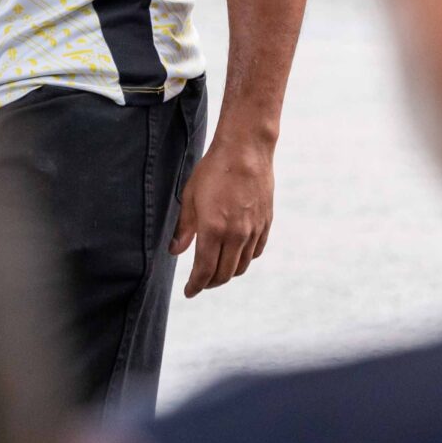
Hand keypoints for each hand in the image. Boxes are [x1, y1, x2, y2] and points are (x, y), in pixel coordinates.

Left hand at [171, 136, 273, 296]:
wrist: (246, 150)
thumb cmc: (213, 170)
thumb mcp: (190, 196)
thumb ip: (184, 227)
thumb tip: (175, 251)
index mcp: (214, 229)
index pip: (205, 270)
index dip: (196, 285)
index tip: (189, 292)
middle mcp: (236, 235)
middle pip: (224, 274)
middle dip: (210, 283)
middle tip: (200, 283)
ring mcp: (254, 230)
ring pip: (242, 265)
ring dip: (228, 273)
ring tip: (216, 271)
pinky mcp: (266, 223)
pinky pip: (256, 251)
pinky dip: (244, 259)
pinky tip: (236, 255)